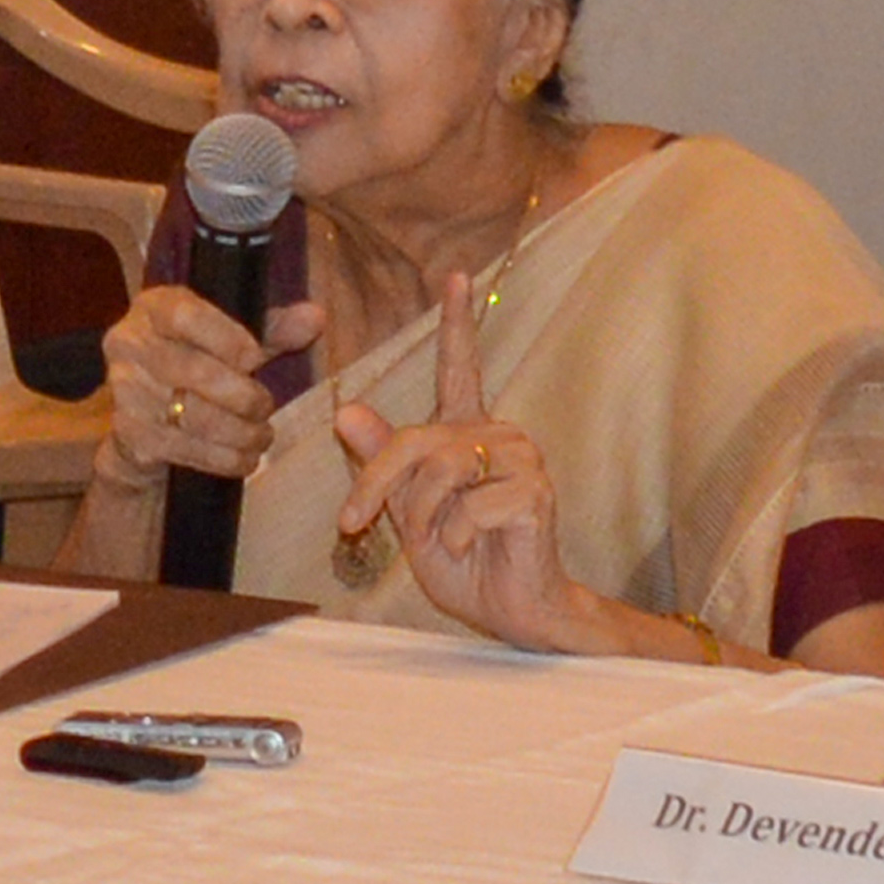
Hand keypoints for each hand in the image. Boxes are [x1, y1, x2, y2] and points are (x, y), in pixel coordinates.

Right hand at [93, 285, 325, 487]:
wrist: (145, 416)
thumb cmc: (199, 365)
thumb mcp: (233, 341)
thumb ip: (273, 329)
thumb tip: (315, 317)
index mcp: (154, 308)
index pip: (184, 315)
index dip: (225, 337)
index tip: (255, 358)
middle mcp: (129, 344)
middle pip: (192, 370)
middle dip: (242, 396)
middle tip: (265, 407)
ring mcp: (125, 390)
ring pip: (193, 416)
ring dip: (239, 433)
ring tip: (261, 436)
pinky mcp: (130, 433)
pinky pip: (185, 449)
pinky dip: (223, 459)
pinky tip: (244, 459)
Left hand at [328, 288, 591, 650]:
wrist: (512, 608)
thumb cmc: (463, 560)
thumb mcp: (407, 512)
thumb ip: (382, 463)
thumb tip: (347, 410)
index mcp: (468, 433)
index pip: (461, 367)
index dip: (457, 323)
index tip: (455, 274)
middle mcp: (499, 434)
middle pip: (417, 438)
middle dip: (375, 484)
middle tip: (354, 523)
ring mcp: (523, 460)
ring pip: (441, 469)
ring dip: (422, 516)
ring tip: (438, 541)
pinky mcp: (535, 493)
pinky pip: (469, 506)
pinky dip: (455, 537)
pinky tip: (473, 550)